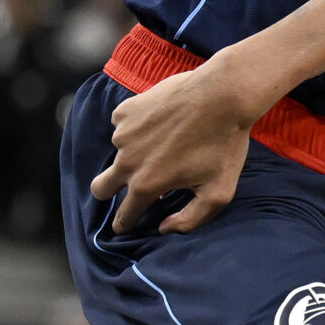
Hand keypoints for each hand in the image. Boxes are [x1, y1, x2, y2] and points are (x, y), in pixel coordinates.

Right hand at [88, 57, 263, 232]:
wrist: (223, 95)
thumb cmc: (225, 144)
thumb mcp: (219, 191)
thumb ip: (191, 219)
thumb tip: (164, 229)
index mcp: (147, 185)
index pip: (124, 216)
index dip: (125, 224)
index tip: (126, 224)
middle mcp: (127, 161)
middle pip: (100, 187)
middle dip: (109, 193)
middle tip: (127, 188)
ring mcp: (123, 134)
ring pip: (118, 153)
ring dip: (133, 153)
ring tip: (165, 142)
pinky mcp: (126, 111)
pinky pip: (123, 126)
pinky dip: (137, 128)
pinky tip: (160, 122)